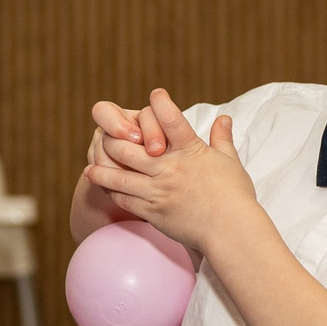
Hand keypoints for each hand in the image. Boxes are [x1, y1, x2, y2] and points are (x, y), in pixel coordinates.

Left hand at [82, 89, 251, 256]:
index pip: (171, 118)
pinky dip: (113, 194)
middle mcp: (170, 167)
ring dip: (102, 171)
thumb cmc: (235, 196)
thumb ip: (222, 139)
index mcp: (191, 151)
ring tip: (91, 169)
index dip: (160, 103)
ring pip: (120, 177)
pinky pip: (125, 201)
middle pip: (129, 148)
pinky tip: (106, 192)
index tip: (155, 95)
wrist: (232, 230)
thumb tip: (224, 118)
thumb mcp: (231, 162)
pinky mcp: (154, 212)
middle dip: (114, 141)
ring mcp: (159, 190)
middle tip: (105, 139)